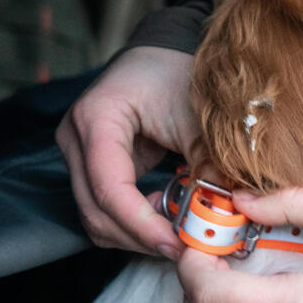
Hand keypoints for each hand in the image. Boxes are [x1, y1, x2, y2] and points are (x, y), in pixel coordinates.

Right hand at [56, 46, 196, 257]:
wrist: (165, 54)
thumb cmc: (180, 74)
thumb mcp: (198, 117)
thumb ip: (208, 162)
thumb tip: (226, 212)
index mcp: (97, 118)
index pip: (109, 188)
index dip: (142, 224)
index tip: (177, 245)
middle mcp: (76, 138)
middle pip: (95, 210)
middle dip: (140, 236)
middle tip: (184, 248)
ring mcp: (78, 153)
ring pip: (95, 216)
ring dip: (136, 234)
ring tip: (178, 232)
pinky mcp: (91, 164)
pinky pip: (104, 207)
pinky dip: (133, 222)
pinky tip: (166, 216)